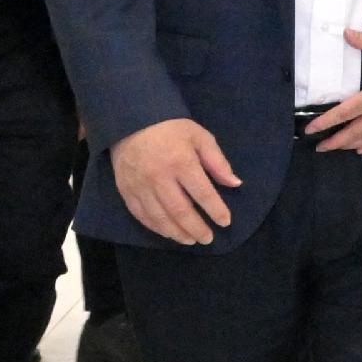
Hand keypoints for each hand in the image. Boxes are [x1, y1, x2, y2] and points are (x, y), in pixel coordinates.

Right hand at [111, 118, 240, 244]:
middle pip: (180, 211)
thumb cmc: (172, 128)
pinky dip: (156, 227)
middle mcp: (159, 177)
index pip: (202, 193)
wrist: (131, 121)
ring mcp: (140, 186)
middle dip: (196, 228)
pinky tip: (169, 232)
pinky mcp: (126, 190)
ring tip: (190, 240)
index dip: (216, 210)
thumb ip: (217, 162)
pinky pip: (141, 215)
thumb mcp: (200, 137)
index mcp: (181, 162)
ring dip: (177, 233)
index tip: (226, 222)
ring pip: (160, 217)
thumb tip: (235, 183)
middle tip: (208, 238)